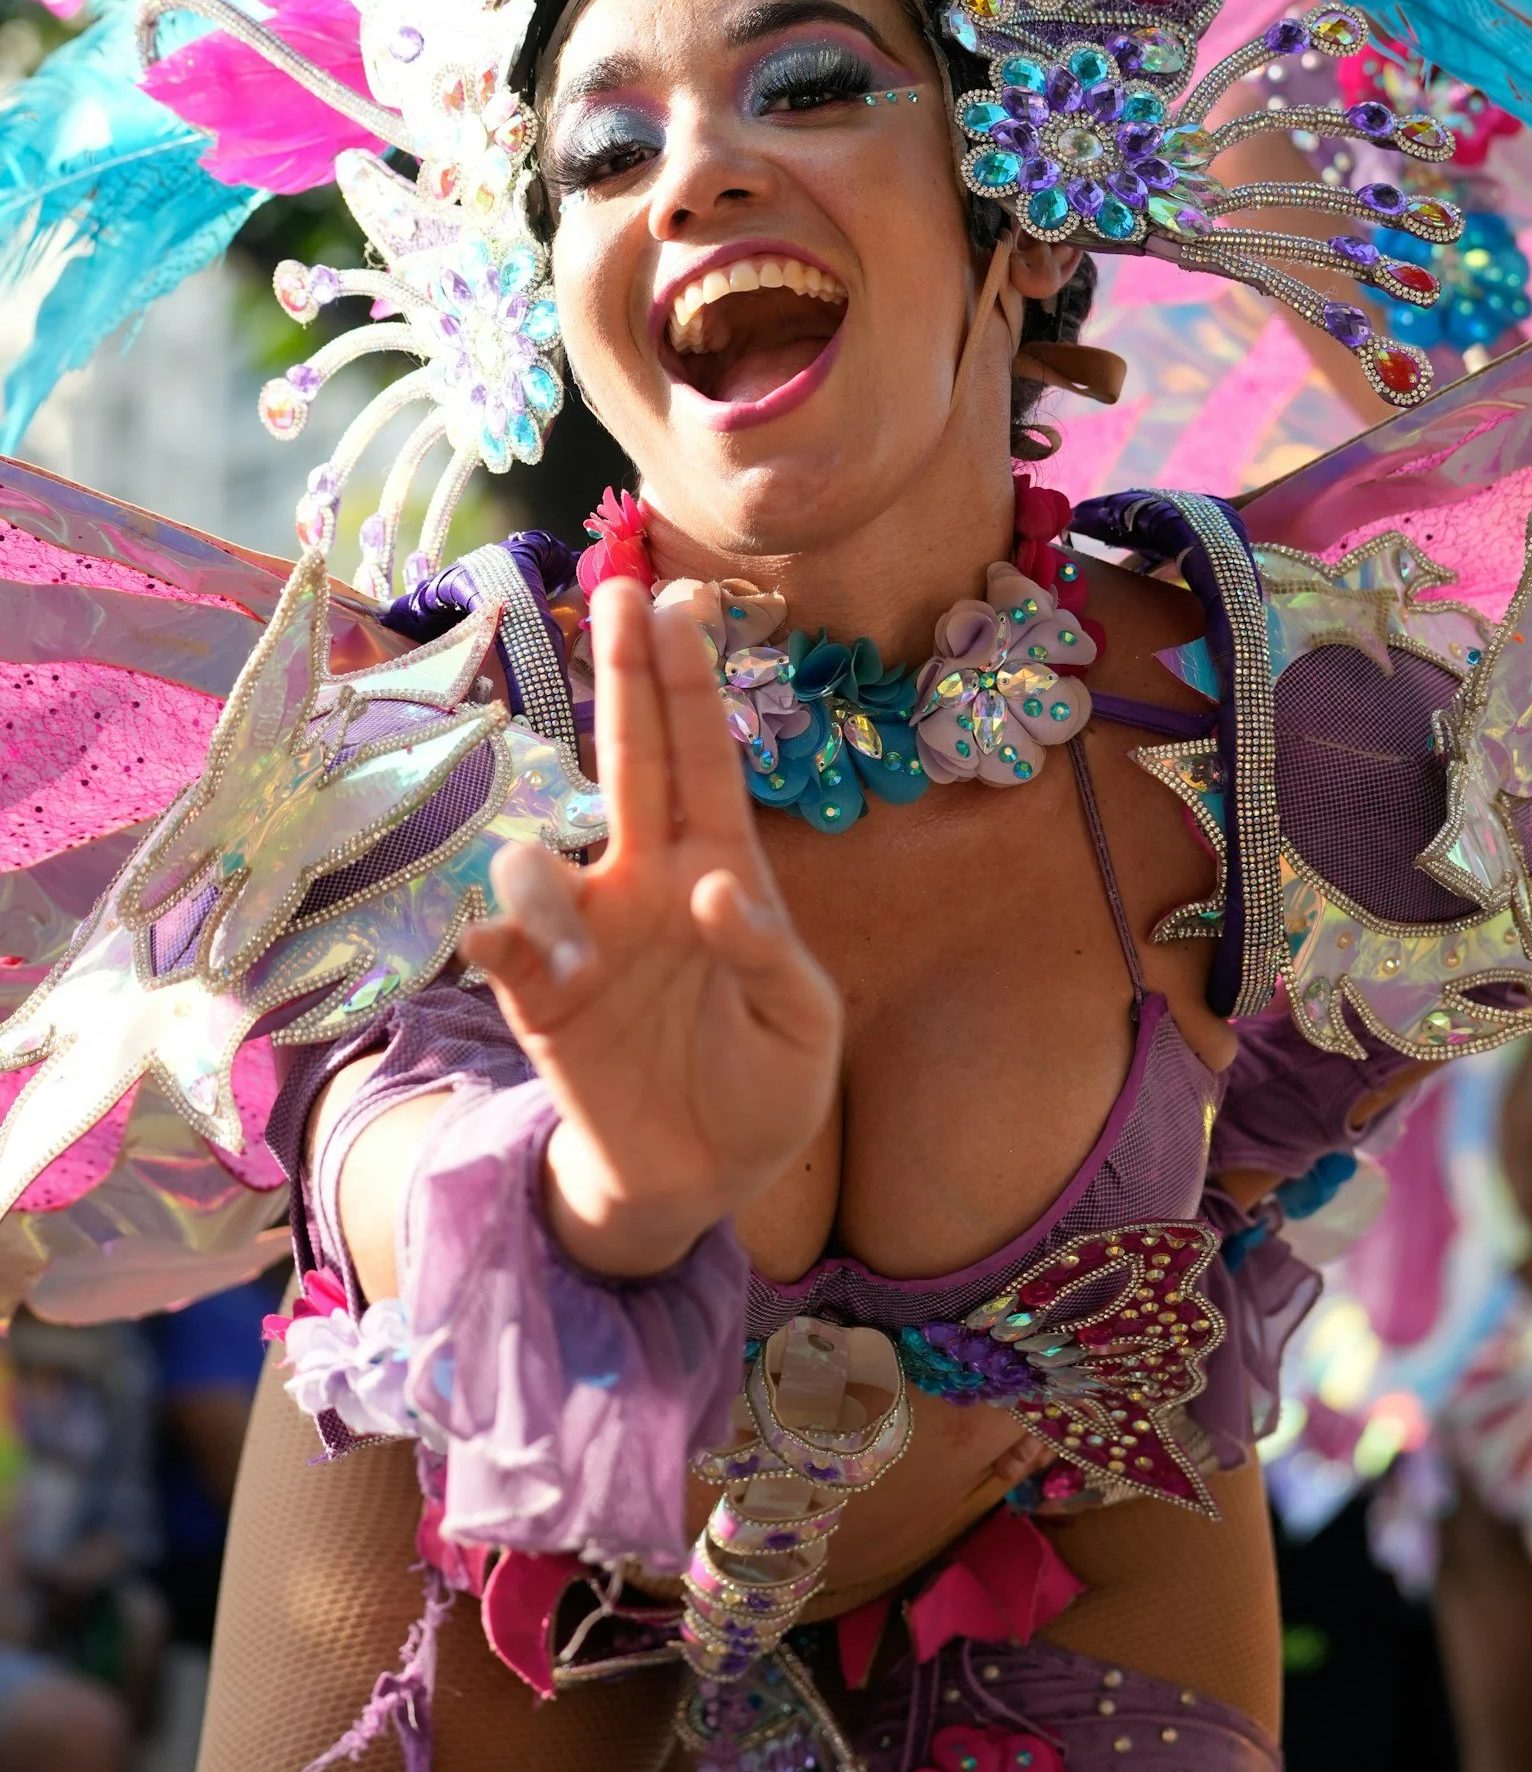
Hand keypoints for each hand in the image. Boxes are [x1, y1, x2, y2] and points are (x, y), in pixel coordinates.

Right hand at [462, 578, 841, 1276]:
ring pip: (544, 858)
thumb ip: (768, 955)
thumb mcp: (801, 1026)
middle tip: (622, 592)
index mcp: (720, 874)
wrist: (700, 1179)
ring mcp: (584, 933)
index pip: (705, 762)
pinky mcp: (537, 997)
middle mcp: (645, 882)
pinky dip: (494, 939)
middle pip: (631, 763)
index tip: (683, 600)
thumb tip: (712, 889)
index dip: (693, 685)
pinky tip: (489, 941)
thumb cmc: (764, 1085)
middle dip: (626, 679)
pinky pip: (501, 951)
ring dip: (541, 871)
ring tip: (559, 923)